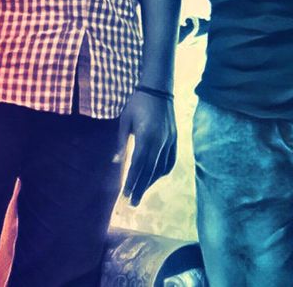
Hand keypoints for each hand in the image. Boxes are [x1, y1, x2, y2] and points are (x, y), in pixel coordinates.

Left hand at [117, 89, 176, 205]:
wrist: (157, 88)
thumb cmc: (137, 103)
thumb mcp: (125, 120)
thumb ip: (122, 142)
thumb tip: (117, 163)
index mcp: (146, 136)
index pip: (138, 164)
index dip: (132, 181)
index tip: (125, 194)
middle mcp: (160, 141)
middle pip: (150, 170)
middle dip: (141, 188)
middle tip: (133, 203)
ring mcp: (169, 140)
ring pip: (162, 167)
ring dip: (151, 181)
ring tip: (141, 191)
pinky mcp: (175, 138)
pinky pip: (171, 160)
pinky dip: (163, 171)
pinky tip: (155, 177)